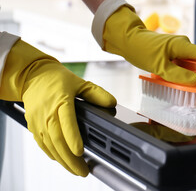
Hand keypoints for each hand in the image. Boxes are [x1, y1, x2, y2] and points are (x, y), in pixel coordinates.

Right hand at [0, 40, 116, 175]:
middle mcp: (47, 112)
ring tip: (76, 170)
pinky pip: (42, 144)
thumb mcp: (80, 82)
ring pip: (50, 145)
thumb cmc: (56, 79)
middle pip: (58, 139)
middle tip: (83, 170)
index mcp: (60, 101)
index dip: (73, 138)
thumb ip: (96, 93)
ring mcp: (38, 121)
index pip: (66, 122)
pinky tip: (62, 161)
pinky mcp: (33, 126)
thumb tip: (111, 103)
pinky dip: (52, 154)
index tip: (80, 151)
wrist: (32, 76)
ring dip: (62, 160)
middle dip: (70, 158)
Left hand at [102, 6, 195, 88]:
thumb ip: (179, 76)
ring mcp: (181, 49)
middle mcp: (185, 45)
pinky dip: (192, 75)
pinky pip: (188, 64)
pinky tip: (190, 84)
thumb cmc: (141, 49)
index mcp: (183, 45)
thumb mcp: (159, 67)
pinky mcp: (176, 53)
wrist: (129, 40)